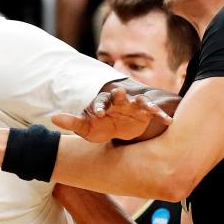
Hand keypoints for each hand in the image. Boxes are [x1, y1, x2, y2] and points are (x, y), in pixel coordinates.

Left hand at [52, 86, 174, 142]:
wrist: (117, 130)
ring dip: (145, 104)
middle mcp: (120, 101)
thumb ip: (72, 122)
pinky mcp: (145, 113)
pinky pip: (155, 113)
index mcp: (104, 102)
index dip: (98, 106)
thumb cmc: (99, 127)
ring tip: (150, 108)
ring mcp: (134, 105)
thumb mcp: (85, 128)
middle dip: (119, 94)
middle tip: (119, 92)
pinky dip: (161, 115)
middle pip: (120, 95)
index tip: (97, 113)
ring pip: (140, 101)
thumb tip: (53, 118)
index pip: (100, 101)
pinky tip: (169, 122)